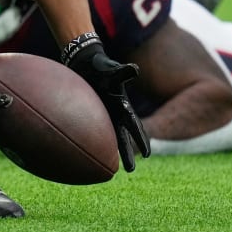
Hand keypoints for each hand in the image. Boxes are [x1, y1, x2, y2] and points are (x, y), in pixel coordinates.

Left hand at [67, 40, 149, 171]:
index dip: (141, 139)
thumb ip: (122, 72)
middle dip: (127, 152)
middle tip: (130, 170)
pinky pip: (90, 131)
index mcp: (123, 105)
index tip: (148, 154)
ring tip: (110, 169)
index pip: (134, 125)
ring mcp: (102, 114)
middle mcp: (115, 112)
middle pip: (122, 136)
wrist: (85, 61)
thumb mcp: (111, 69)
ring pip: (107, 137)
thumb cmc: (100, 65)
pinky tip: (83, 153)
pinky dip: (89, 141)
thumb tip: (134, 69)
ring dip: (109, 152)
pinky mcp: (89, 113)